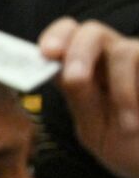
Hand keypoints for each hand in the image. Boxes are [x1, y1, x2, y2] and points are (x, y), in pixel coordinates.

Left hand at [39, 18, 138, 177]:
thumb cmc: (126, 146)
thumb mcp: (95, 128)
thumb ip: (79, 99)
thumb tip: (65, 72)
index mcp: (85, 69)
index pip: (66, 35)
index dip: (56, 36)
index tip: (47, 53)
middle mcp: (112, 57)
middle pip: (92, 31)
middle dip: (79, 53)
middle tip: (76, 79)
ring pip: (124, 50)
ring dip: (121, 89)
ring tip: (128, 125)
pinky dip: (137, 92)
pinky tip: (138, 117)